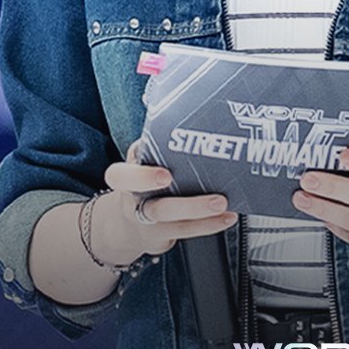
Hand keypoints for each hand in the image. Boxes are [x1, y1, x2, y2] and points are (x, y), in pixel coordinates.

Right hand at [93, 141, 236, 263]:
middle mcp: (134, 203)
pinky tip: (226, 216)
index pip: (122, 177)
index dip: (143, 177)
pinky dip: (209, 224)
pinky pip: (186, 231)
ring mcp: (148, 222)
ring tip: (224, 204)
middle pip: (155, 208)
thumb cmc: (140, 181)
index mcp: (125, 178)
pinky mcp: (163, 236)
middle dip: (188, 205)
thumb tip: (184, 112)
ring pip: (174, 222)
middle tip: (216, 199)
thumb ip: (154, 143)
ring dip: (203, 214)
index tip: (166, 175)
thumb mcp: (139, 160)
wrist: (126, 225)